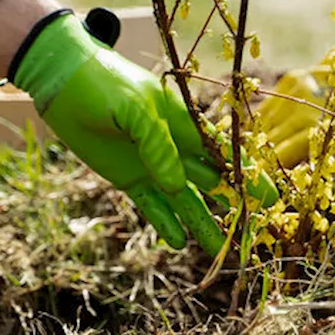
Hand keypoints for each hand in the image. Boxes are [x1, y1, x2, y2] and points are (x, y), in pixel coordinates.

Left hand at [11, 9, 256, 253]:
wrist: (64, 81)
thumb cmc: (102, 83)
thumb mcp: (130, 108)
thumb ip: (155, 143)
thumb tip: (176, 185)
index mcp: (184, 124)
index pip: (225, 154)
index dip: (248, 175)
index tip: (269, 198)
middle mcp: (175, 148)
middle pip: (213, 182)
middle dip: (234, 206)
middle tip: (253, 233)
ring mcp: (153, 165)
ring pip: (186, 201)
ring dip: (202, 225)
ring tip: (219, 254)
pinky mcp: (129, 178)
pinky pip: (153, 206)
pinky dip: (166, 224)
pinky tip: (178, 243)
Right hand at [256, 6, 334, 173]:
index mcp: (319, 124)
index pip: (284, 155)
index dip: (272, 174)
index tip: (265, 192)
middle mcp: (301, 104)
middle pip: (269, 141)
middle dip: (261, 163)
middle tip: (253, 184)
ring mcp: (293, 88)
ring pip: (263, 123)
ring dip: (257, 144)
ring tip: (250, 164)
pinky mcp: (290, 78)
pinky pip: (267, 107)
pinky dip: (261, 125)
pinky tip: (256, 140)